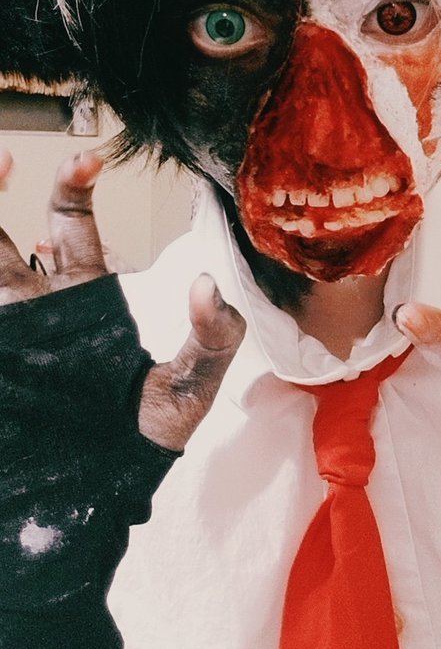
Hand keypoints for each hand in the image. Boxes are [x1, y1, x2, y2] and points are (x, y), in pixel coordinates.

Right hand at [0, 148, 245, 448]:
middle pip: (16, 233)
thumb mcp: (188, 386)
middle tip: (21, 155)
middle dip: (16, 199)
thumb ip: (212, 337)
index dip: (75, 190)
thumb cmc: (143, 438)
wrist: (101, 493)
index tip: (88, 161)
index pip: (77, 231)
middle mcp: (40, 306)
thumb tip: (211, 284)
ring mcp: (11, 333)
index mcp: (86, 299)